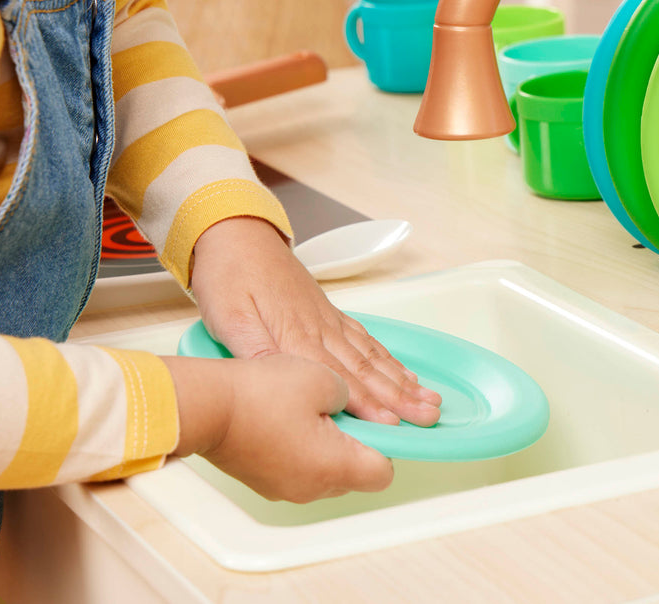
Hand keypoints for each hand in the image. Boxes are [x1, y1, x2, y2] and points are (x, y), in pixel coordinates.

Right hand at [162, 353, 392, 501]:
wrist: (205, 406)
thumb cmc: (259, 393)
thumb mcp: (323, 377)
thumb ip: (352, 394)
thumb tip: (351, 404)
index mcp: (334, 466)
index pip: (383, 472)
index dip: (388, 444)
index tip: (382, 421)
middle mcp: (312, 487)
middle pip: (355, 474)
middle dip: (357, 442)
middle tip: (345, 408)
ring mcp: (285, 487)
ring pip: (325, 471)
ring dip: (328, 444)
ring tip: (313, 408)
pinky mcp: (264, 480)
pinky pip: (297, 468)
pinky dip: (301, 447)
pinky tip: (289, 417)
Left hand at [190, 217, 440, 426]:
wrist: (236, 233)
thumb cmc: (229, 273)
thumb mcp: (229, 316)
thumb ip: (257, 351)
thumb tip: (282, 386)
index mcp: (296, 335)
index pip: (339, 378)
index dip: (367, 404)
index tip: (393, 425)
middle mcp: (320, 329)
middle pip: (366, 370)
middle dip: (400, 397)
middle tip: (429, 416)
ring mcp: (327, 319)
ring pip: (371, 356)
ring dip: (401, 380)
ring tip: (428, 398)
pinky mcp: (327, 312)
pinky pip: (364, 339)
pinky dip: (387, 358)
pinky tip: (401, 370)